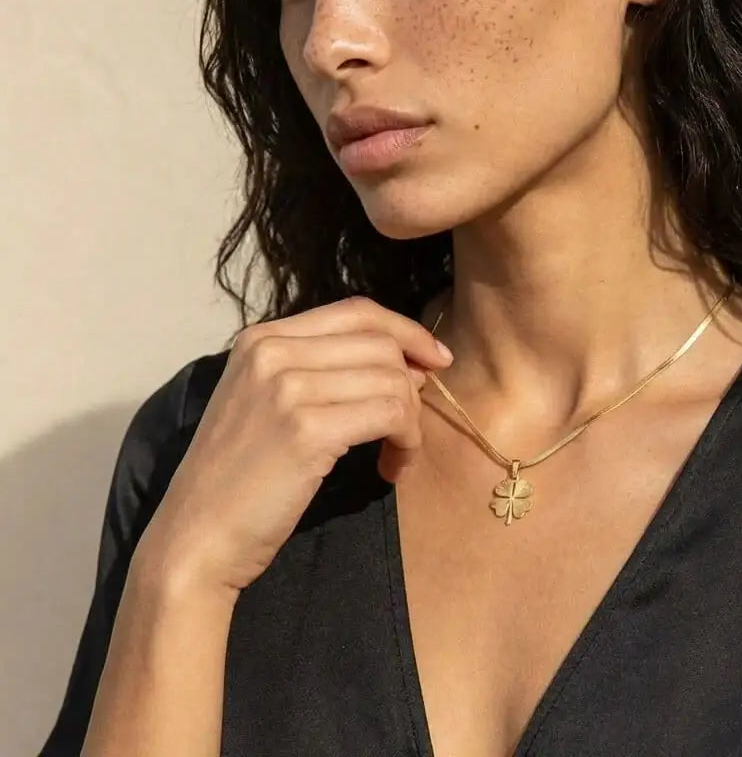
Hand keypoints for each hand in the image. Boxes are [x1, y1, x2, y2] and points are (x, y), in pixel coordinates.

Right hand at [134, 295, 452, 598]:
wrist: (195, 540)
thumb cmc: (239, 480)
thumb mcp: (268, 404)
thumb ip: (324, 372)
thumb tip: (408, 365)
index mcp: (262, 338)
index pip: (357, 311)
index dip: (406, 331)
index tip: (436, 360)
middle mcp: (272, 351)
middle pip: (381, 342)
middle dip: (412, 383)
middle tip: (408, 426)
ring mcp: (287, 386)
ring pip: (392, 378)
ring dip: (411, 421)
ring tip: (398, 454)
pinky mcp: (307, 428)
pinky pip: (391, 414)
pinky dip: (407, 441)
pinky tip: (392, 467)